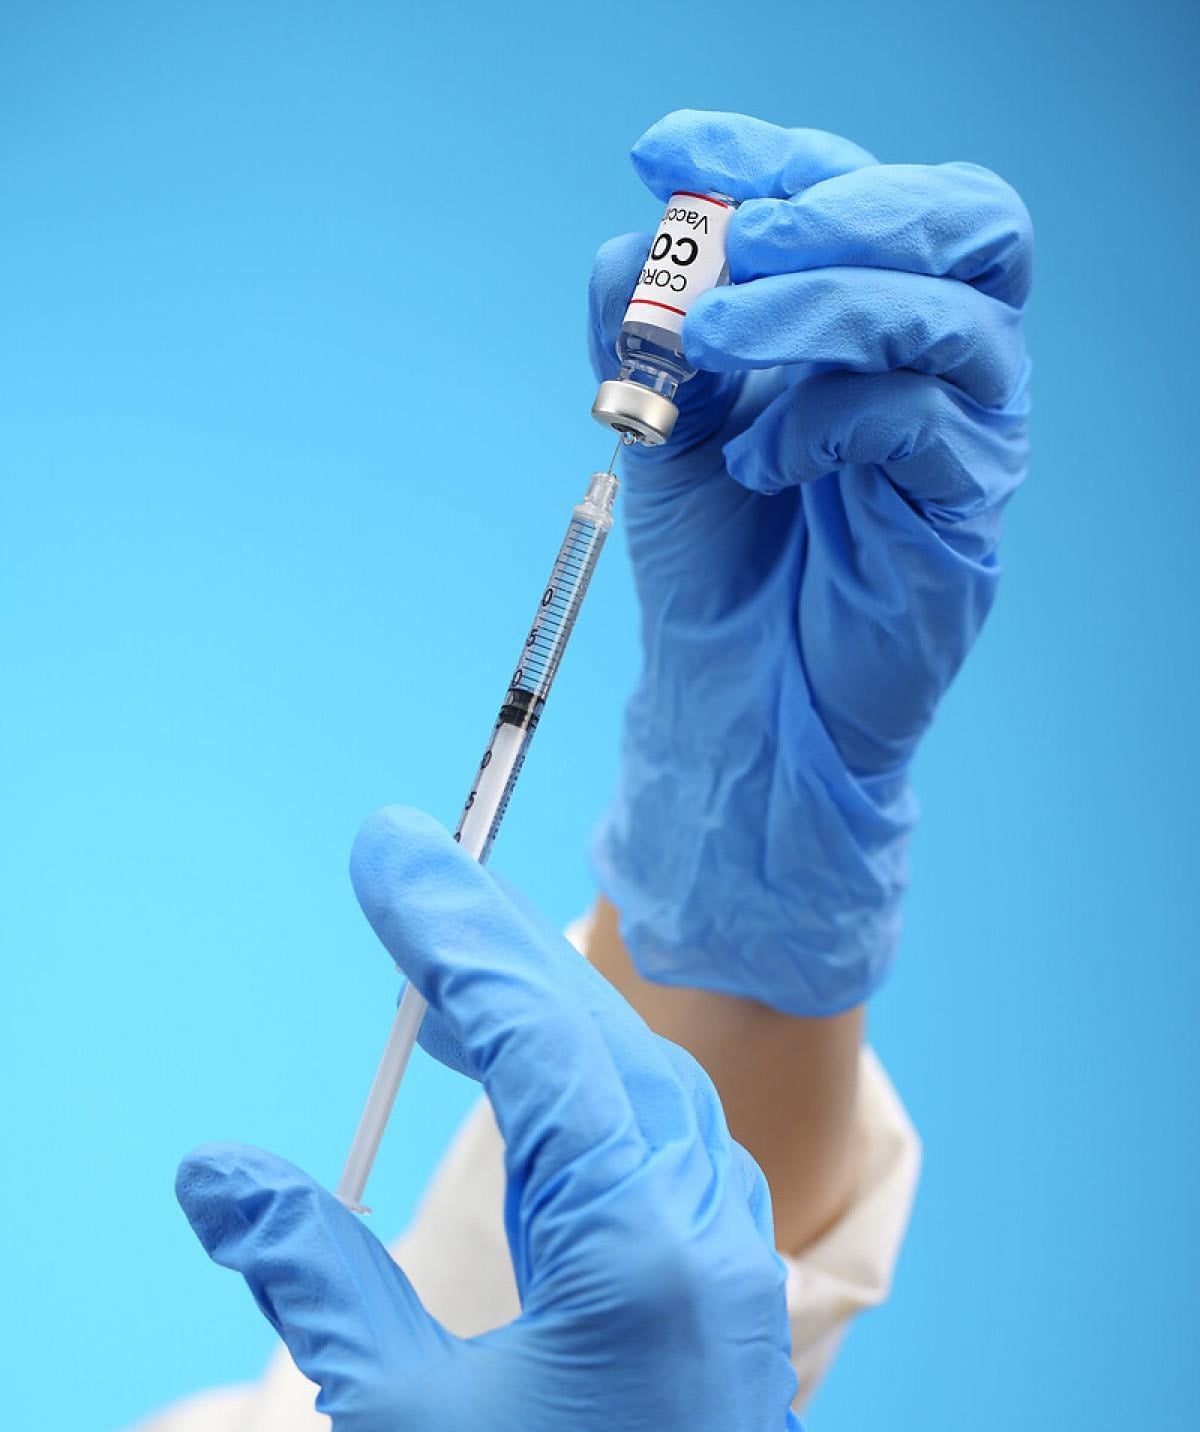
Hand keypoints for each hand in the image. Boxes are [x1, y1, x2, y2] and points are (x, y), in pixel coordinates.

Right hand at [177, 807, 806, 1431]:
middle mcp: (711, 1237)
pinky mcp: (732, 1312)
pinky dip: (593, 1110)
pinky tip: (537, 1113)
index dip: (453, 935)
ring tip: (446, 995)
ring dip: (549, 1031)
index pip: (540, 1038)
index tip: (387, 849)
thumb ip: (312, 1270)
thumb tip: (218, 1168)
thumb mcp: (400, 1416)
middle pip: (605, 1041)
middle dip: (500, 957)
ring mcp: (737, 1273)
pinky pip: (668, 1163)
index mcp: (640, 1244)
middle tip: (410, 880)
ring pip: (647, 1095)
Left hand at [589, 110, 1031, 1013]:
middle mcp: (944, 363)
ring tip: (705, 335)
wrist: (735, 709)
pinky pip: (924, 425)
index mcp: (878, 319)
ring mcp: (966, 440)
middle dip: (838, 206)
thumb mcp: (662, 420)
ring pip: (948, 313)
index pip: (864, 189)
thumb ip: (647, 323)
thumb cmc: (716, 563)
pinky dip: (827, 419)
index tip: (662, 153)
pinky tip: (758, 463)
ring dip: (819, 302)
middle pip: (962, 220)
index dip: (769, 154)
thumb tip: (642, 237)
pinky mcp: (963, 520)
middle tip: (728, 237)